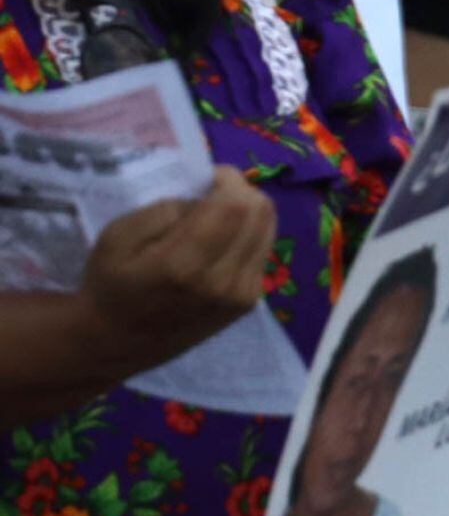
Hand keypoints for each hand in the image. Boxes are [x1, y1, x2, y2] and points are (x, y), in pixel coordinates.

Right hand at [81, 166, 273, 361]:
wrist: (121, 339)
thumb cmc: (112, 283)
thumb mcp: (119, 235)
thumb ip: (164, 210)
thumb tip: (206, 196)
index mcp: (184, 264)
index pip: (235, 206)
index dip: (229, 180)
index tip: (209, 176)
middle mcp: (222, 282)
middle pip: (260, 213)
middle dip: (241, 191)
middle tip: (213, 192)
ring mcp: (241, 295)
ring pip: (268, 230)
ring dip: (248, 213)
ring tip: (217, 216)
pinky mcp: (250, 303)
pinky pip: (263, 250)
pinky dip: (248, 235)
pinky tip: (222, 240)